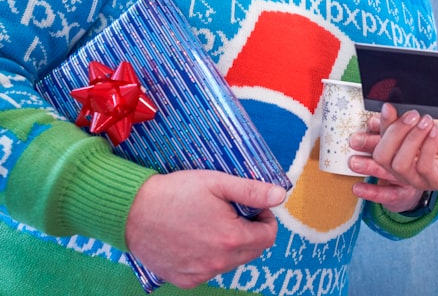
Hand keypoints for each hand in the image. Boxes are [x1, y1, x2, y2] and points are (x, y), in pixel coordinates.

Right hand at [126, 170, 284, 288]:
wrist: (131, 211)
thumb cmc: (175, 192)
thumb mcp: (218, 182)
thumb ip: (252, 191)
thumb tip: (281, 196)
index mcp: (231, 239)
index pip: (268, 237)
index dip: (265, 220)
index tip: (252, 208)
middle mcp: (217, 263)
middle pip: (252, 251)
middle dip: (251, 232)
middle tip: (233, 213)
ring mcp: (200, 274)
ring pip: (232, 262)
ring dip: (231, 245)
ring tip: (212, 223)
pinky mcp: (183, 280)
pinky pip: (209, 271)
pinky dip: (210, 257)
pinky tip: (197, 238)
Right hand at [349, 104, 437, 204]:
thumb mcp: (434, 123)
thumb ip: (416, 117)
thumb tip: (398, 105)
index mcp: (399, 151)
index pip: (380, 140)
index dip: (382, 123)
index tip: (389, 106)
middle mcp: (402, 166)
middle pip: (382, 155)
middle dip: (394, 131)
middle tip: (412, 114)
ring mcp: (415, 177)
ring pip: (399, 163)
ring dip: (411, 138)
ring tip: (427, 121)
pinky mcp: (432, 181)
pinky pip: (423, 166)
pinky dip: (428, 145)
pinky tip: (435, 131)